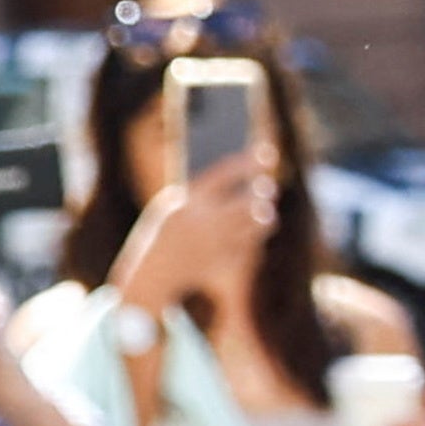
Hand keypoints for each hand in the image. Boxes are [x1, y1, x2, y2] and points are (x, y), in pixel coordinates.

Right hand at [109, 161, 272, 321]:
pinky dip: (250, 241)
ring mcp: (217, 245)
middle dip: (262, 194)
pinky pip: (247, 249)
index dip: (248, 161)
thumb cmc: (169, 228)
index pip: (226, 173)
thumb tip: (245, 178)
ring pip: (254, 227)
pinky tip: (250, 235)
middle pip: (246, 202)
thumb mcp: (178, 204)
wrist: (154, 272)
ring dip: (264, 218)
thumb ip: (209, 191)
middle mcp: (206, 221)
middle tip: (269, 187)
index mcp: (190, 200)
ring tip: (267, 212)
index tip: (267, 153)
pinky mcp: (225, 264)